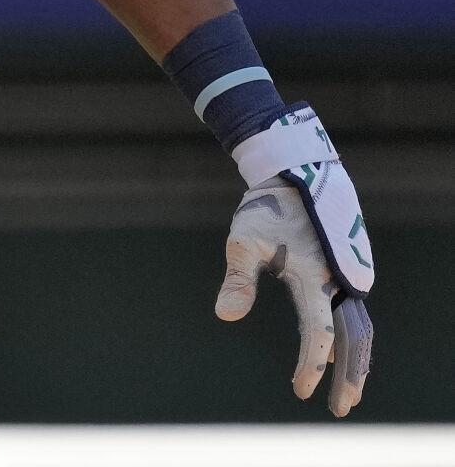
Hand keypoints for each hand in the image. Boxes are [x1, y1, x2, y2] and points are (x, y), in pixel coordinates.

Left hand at [216, 173, 373, 416]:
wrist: (296, 175)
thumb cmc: (266, 210)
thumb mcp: (243, 242)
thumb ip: (238, 281)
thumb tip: (226, 317)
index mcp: (314, 276)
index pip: (318, 331)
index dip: (310, 363)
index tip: (301, 390)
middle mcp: (338, 279)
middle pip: (353, 338)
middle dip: (349, 375)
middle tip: (341, 409)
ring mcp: (347, 276)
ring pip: (360, 328)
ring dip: (355, 361)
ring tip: (346, 392)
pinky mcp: (346, 272)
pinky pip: (355, 313)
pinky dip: (352, 339)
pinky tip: (335, 355)